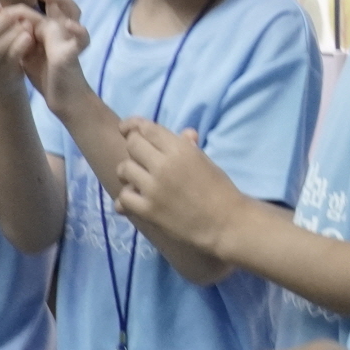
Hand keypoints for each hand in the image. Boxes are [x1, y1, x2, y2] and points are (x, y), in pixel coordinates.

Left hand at [13, 0, 90, 104]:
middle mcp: (62, 26)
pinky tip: (68, 26)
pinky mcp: (73, 53)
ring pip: (73, 11)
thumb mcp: (26, 47)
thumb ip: (18, 31)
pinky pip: (82, 39)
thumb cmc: (45, 72)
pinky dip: (78, 31)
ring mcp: (69, 37)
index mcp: (50, 24)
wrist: (63, 97)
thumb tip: (0, 17)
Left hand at [117, 121, 245, 254]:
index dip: (133, 126)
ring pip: (124, 169)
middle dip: (133, 149)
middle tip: (139, 159)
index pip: (146, 129)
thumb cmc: (220, 190)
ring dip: (128, 173)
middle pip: (132, 145)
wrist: (225, 223)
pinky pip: (123, 197)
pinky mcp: (148, 210)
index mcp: (180, 149)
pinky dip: (126, 197)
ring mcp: (153, 188)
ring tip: (137, 180)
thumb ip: (189, 146)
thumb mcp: (206, 161)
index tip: (127, 129)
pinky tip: (136, 199)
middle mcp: (163, 165)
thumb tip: (184, 133)